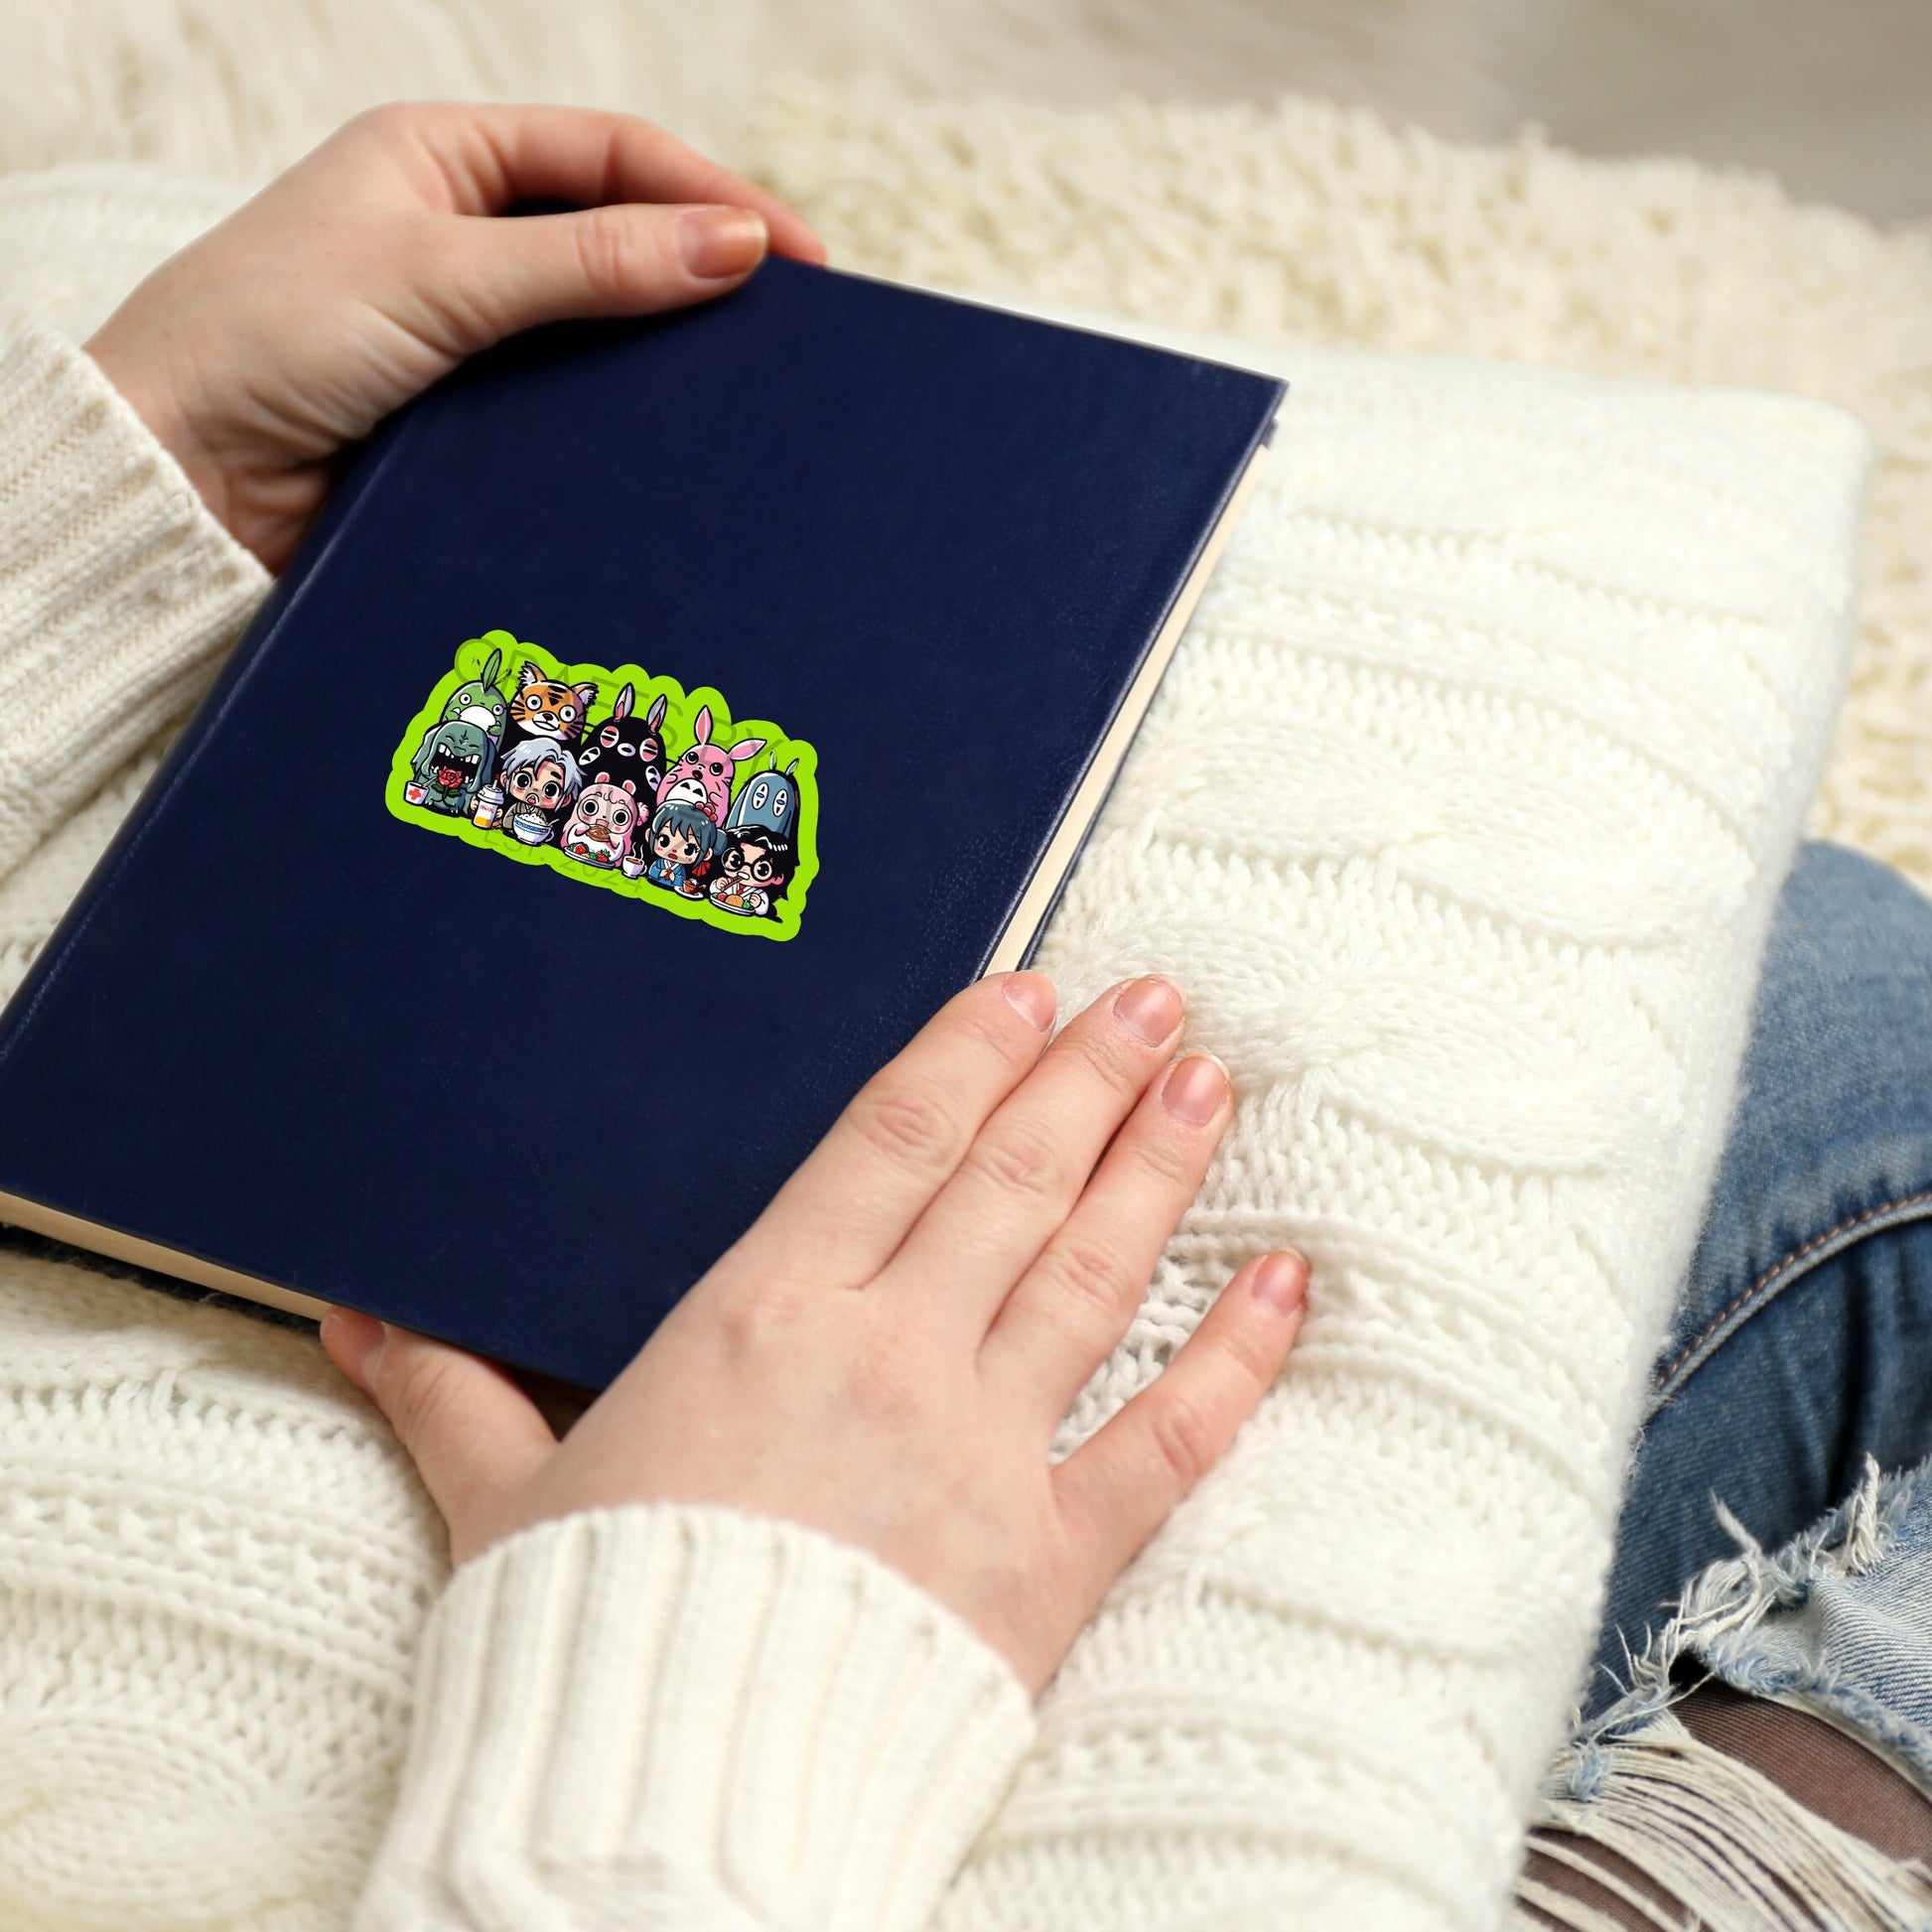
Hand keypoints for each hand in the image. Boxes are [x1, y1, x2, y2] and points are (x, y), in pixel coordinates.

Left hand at [86, 102, 823, 569]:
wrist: (178, 477)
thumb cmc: (265, 338)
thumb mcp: (441, 274)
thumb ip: (591, 262)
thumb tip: (735, 247)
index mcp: (441, 155)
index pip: (613, 156)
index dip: (713, 198)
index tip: (800, 259)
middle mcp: (458, 235)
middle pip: (619, 238)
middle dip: (709, 272)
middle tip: (800, 325)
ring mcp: (465, 333)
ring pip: (602, 332)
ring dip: (672, 356)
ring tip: (755, 388)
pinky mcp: (467, 421)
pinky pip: (572, 412)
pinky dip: (626, 423)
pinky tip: (677, 443)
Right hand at [322, 973, 1305, 1693]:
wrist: (668, 1813)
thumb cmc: (592, 1644)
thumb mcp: (507, 1503)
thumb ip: (451, 1392)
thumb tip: (362, 1319)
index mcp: (763, 1319)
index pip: (892, 1142)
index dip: (969, 1052)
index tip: (1031, 990)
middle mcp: (888, 1358)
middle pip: (1012, 1179)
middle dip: (1088, 1075)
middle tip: (1154, 997)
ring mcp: (982, 1452)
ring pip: (1094, 1272)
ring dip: (1159, 1165)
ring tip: (1210, 1080)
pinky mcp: (1051, 1560)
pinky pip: (1167, 1437)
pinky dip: (1235, 1356)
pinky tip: (1285, 1281)